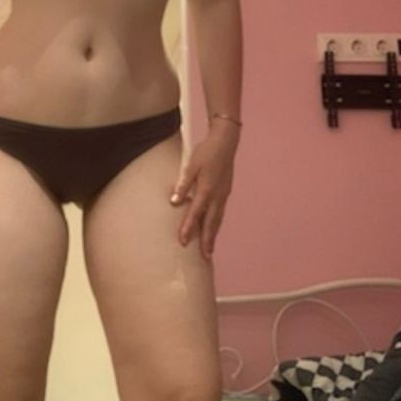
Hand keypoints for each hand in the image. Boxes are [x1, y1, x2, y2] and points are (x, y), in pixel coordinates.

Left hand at [169, 128, 237, 257]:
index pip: (195, 214)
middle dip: (207, 240)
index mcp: (206, 190)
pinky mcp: (225, 191)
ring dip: (213, 234)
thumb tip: (174, 201)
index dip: (188, 228)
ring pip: (218, 219)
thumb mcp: (190, 165)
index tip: (183, 242)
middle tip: (205, 257)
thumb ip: (183, 184)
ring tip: (209, 249)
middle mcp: (217, 196)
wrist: (225, 142)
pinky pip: (220, 212)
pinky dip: (216, 223)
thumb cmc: (206, 153)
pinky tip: (212, 227)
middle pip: (211, 223)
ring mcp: (223, 194)